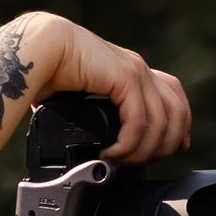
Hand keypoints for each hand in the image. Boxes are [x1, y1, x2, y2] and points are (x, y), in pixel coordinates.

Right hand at [17, 11, 191, 164]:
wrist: (37, 50)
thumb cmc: (48, 72)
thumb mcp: (83, 101)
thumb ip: (97, 119)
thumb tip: (96, 150)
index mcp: (132, 72)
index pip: (174, 99)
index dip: (179, 128)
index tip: (166, 152)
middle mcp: (139, 69)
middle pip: (178, 112)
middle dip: (167, 146)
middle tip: (140, 165)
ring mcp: (135, 71)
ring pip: (162, 122)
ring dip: (143, 152)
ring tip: (119, 163)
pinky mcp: (125, 77)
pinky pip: (139, 122)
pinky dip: (127, 146)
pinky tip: (109, 155)